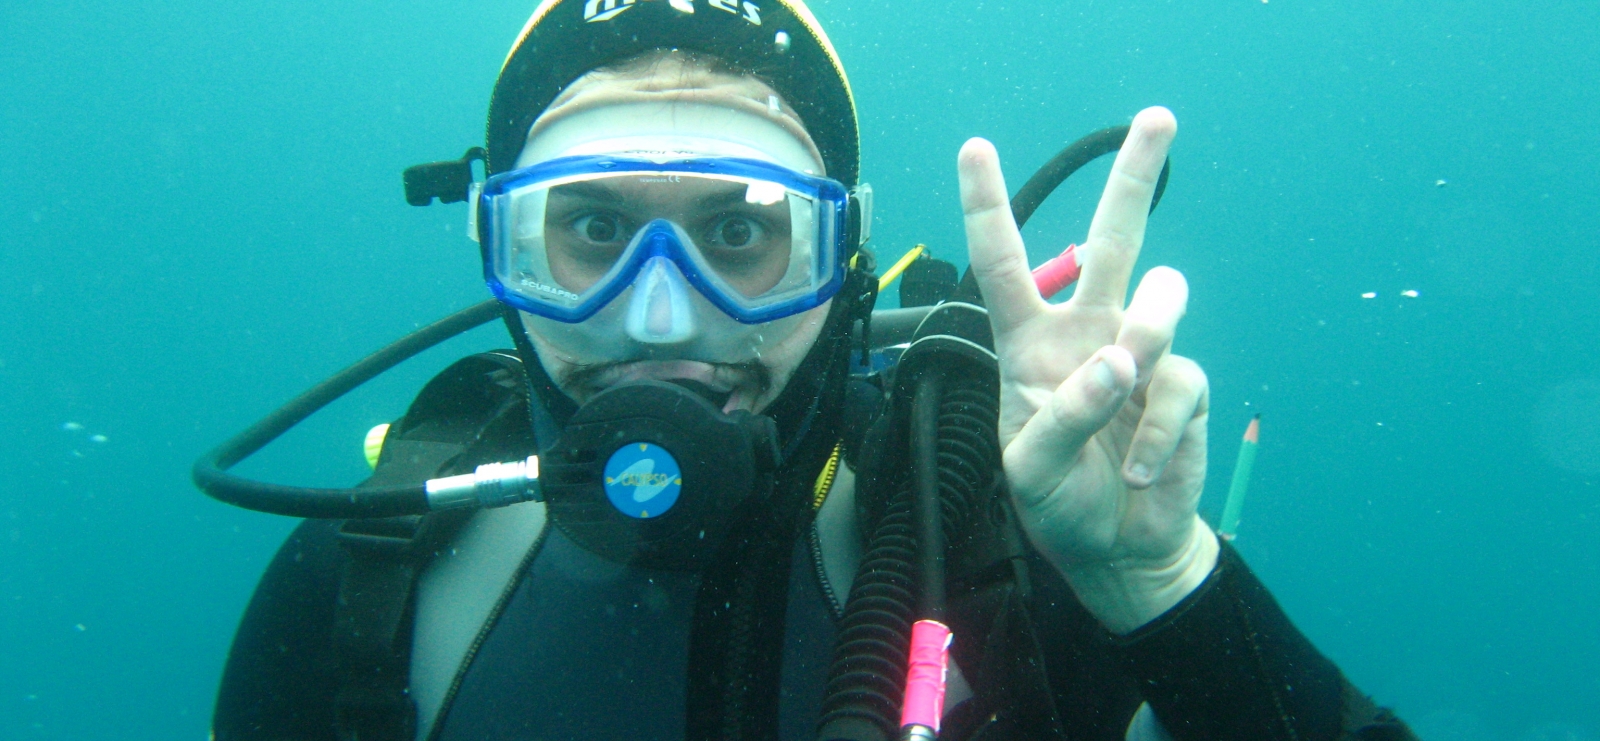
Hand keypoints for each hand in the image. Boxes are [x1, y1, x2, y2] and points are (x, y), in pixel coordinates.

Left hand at [959, 107, 1216, 633]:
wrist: (1117, 548)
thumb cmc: (1060, 500)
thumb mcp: (1028, 469)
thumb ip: (1061, 415)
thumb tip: (1118, 361)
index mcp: (1029, 340)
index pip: (1004, 262)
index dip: (988, 205)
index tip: (975, 147)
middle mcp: (1087, 331)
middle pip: (1112, 238)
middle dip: (1135, 175)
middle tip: (1158, 119)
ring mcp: (1142, 353)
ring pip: (1162, 296)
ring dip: (1147, 331)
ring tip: (1124, 380)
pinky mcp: (1185, 386)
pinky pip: (1180, 381)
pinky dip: (1155, 432)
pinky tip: (1137, 468)